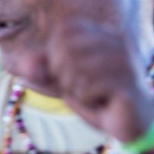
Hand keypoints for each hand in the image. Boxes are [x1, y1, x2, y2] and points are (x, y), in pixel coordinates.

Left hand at [25, 17, 153, 142]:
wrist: (127, 123)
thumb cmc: (93, 96)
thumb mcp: (60, 81)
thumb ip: (40, 72)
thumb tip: (25, 66)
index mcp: (103, 33)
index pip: (64, 30)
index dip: (55, 53)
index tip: (69, 71)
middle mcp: (117, 41)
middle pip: (66, 48)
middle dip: (62, 74)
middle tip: (80, 86)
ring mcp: (126, 61)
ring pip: (75, 69)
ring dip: (75, 89)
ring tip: (92, 94)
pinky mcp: (128, 83)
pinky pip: (87, 89)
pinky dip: (86, 101)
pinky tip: (102, 102)